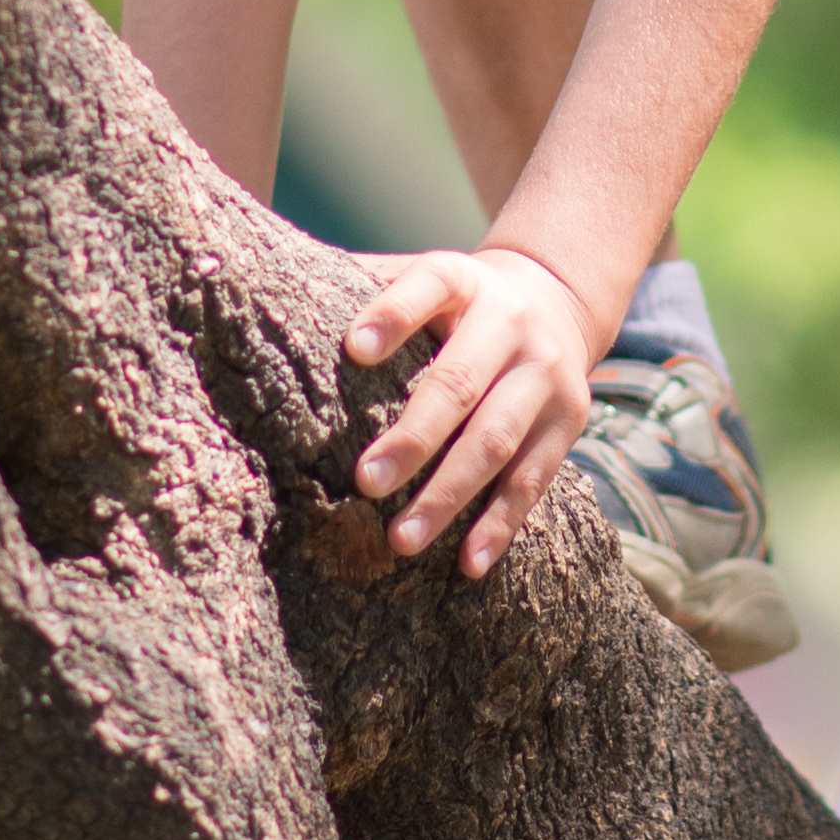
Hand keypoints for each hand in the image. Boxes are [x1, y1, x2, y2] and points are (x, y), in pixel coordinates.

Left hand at [343, 242, 604, 578]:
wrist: (554, 301)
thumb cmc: (454, 304)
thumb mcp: (422, 277)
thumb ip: (366, 284)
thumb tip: (271, 290)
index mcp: (462, 280)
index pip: (427, 286)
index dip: (393, 314)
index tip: (354, 347)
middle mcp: (510, 322)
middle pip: (459, 383)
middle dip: (413, 438)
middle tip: (365, 483)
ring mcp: (545, 375)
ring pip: (496, 441)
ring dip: (448, 494)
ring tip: (402, 538)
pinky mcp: (567, 422)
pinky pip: (533, 480)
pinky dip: (500, 525)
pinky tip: (469, 562)